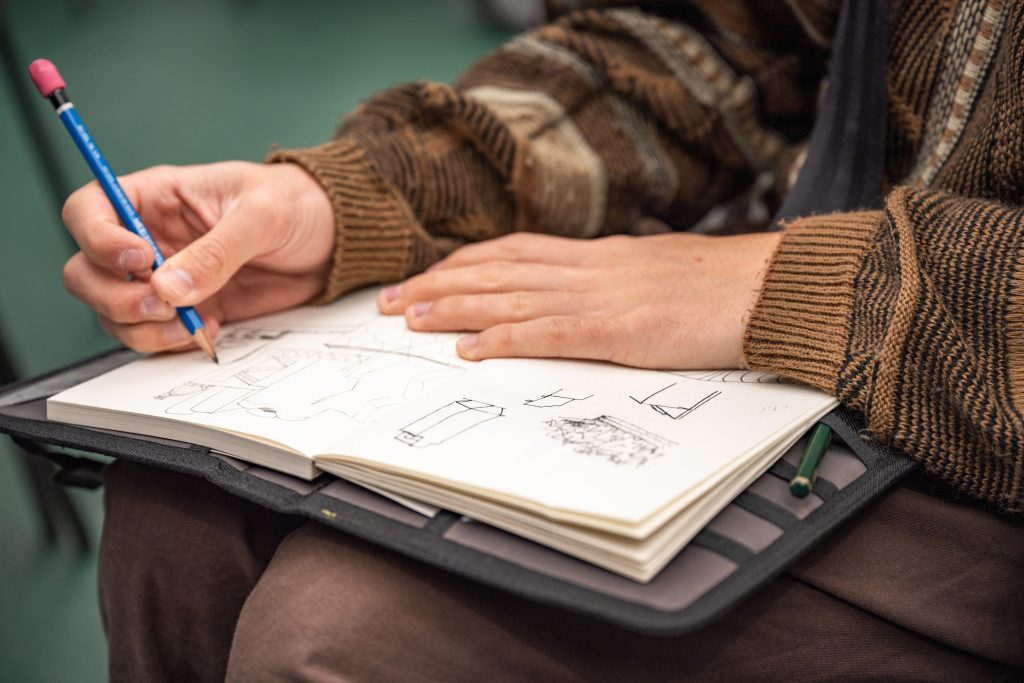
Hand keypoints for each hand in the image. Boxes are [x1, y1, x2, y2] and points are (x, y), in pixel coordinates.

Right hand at [62, 161, 333, 351]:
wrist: (334, 239)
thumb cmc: (296, 204)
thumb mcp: (262, 214)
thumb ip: (217, 250)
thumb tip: (169, 286)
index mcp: (155, 197)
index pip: (88, 212)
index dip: (99, 239)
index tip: (140, 259)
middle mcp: (148, 239)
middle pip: (87, 273)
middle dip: (116, 296)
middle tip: (164, 304)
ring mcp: (164, 280)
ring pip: (114, 313)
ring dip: (141, 328)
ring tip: (192, 322)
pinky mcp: (188, 311)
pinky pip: (153, 337)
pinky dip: (170, 344)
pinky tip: (211, 328)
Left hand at [377, 231, 781, 368]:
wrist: (770, 288)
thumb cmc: (721, 286)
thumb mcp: (656, 273)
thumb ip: (613, 282)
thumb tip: (581, 295)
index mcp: (598, 257)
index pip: (513, 252)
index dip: (462, 263)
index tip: (425, 275)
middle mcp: (589, 270)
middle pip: (496, 271)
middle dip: (437, 284)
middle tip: (389, 299)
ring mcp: (602, 298)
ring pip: (510, 297)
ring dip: (453, 308)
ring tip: (408, 318)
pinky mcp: (621, 331)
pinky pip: (550, 334)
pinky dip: (504, 340)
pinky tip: (471, 349)